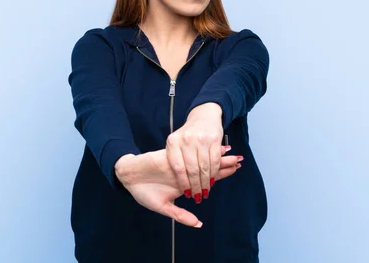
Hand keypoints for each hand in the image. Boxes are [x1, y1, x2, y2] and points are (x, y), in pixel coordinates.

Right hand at [115, 145, 239, 227]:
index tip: (236, 169)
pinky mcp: (170, 156)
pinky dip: (198, 149)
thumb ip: (181, 215)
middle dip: (224, 163)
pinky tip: (209, 145)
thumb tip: (198, 224)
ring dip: (214, 155)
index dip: (221, 174)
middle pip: (208, 166)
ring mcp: (179, 163)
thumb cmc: (144, 192)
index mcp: (186, 183)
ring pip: (200, 157)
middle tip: (240, 160)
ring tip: (231, 151)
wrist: (128, 178)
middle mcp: (186, 171)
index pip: (208, 177)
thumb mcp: (164, 207)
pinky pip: (187, 152)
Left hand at [166, 102, 226, 203]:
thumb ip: (176, 160)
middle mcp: (187, 140)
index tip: (187, 193)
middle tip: (198, 196)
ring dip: (206, 182)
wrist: (203, 116)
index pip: (178, 167)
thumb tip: (180, 184)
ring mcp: (201, 139)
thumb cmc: (187, 134)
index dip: (183, 183)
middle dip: (196, 186)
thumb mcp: (176, 143)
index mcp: (173, 142)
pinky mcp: (214, 139)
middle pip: (192, 169)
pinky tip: (213, 181)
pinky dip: (214, 173)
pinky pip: (215, 161)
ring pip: (204, 167)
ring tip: (206, 192)